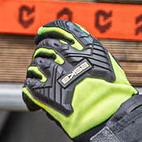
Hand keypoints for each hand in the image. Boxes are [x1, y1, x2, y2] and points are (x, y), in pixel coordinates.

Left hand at [21, 21, 137, 141]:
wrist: (106, 114)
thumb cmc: (112, 91)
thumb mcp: (107, 62)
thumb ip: (89, 51)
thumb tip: (76, 46)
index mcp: (82, 44)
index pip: (58, 28)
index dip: (46, 31)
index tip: (40, 35)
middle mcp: (65, 53)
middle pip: (44, 46)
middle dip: (43, 55)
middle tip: (48, 68)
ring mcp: (52, 71)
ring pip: (35, 65)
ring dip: (38, 74)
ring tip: (48, 86)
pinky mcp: (42, 90)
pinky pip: (29, 85)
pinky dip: (32, 92)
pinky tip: (39, 99)